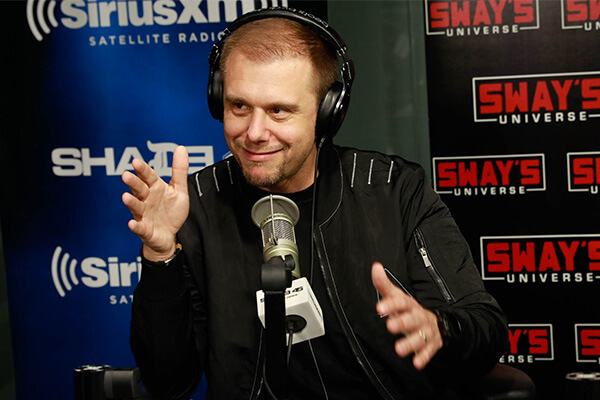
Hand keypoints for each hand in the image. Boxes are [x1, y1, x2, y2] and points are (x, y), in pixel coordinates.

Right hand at [121, 145, 189, 260]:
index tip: (136, 162)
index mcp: (155, 188)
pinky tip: (132, 223)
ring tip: (126, 197)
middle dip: (133, 183)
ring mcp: (144, 214)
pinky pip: (139, 227)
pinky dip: (135, 226)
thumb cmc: (171, 211)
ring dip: (131, 202)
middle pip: (139, 189)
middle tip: (126, 175)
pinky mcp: (145, 229)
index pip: (147, 176)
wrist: (170, 235)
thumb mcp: (179, 189)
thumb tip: (181, 148)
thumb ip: (179, 170)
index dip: (142, 169)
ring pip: (136, 207)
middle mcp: (146, 199)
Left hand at [371, 261, 442, 369]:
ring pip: (419, 337)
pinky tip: (417, 362)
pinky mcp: (432, 344)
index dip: (391, 305)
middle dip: (401, 323)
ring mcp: (426, 330)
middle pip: (411, 319)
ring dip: (410, 343)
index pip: (401, 302)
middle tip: (390, 326)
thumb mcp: (397, 296)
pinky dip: (423, 357)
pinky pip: (429, 351)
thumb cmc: (409, 309)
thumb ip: (384, 284)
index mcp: (409, 305)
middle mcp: (419, 317)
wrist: (435, 321)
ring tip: (399, 349)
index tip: (380, 308)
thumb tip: (375, 268)